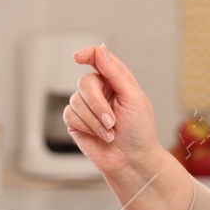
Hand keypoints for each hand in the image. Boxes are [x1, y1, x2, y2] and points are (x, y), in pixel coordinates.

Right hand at [65, 43, 161, 179]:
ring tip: (110, 132)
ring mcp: (86, 106)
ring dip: (95, 120)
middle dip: (98, 103)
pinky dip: (86, 127)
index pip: (98, 59)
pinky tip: (100, 136)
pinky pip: (70, 115)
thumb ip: (115, 72)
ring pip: (76, 100)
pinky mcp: (75, 122)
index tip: (78, 57)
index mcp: (115, 80)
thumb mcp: (133, 97)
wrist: (132, 160)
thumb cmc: (139, 130)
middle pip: (85, 82)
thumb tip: (100, 49)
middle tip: (112, 121)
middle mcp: (99, 91)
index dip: (87, 54)